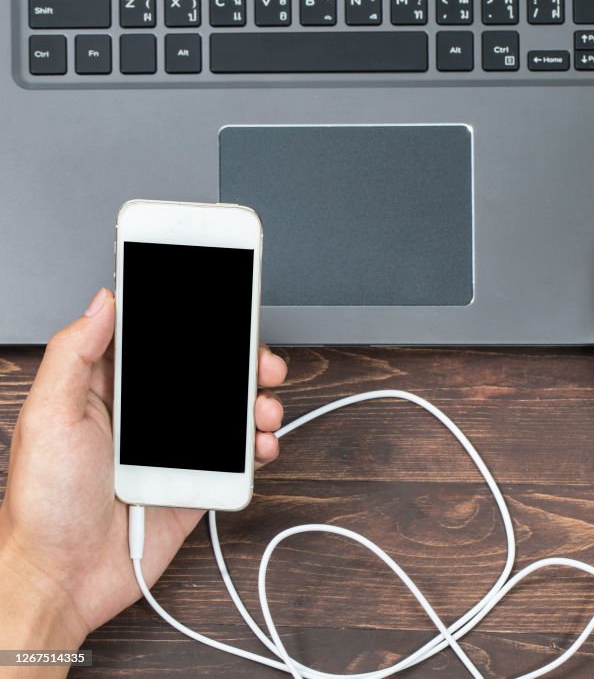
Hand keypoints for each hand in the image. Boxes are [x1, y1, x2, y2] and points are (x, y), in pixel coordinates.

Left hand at [0, 288, 287, 672]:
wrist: (64, 577)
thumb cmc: (44, 503)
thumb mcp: (48, 416)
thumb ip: (74, 353)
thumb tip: (103, 302)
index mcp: (108, 388)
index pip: (156, 340)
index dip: (190, 320)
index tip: (222, 306)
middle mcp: (145, 414)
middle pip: (205, 371)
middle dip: (241, 360)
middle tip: (259, 361)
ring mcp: (174, 448)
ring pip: (229, 410)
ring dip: (258, 402)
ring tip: (264, 408)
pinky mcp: (196, 481)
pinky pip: (238, 456)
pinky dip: (259, 446)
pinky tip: (261, 444)